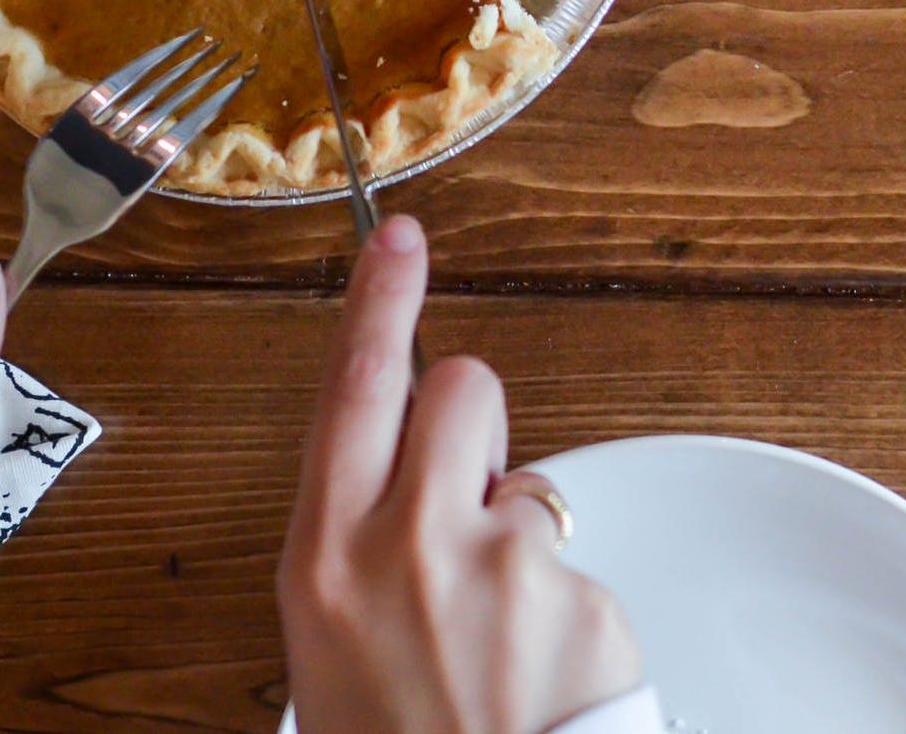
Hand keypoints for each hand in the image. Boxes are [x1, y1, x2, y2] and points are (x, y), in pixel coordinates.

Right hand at [278, 216, 640, 733]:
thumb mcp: (325, 639)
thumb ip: (353, 537)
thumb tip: (395, 468)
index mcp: (325, 554)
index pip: (353, 385)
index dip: (377, 298)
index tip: (397, 234)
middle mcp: (406, 545)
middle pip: (458, 387)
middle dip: (464, 414)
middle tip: (462, 490)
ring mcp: (500, 570)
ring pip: (525, 482)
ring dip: (514, 532)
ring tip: (499, 633)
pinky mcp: (581, 601)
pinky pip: (574, 561)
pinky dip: (563, 604)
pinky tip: (542, 672)